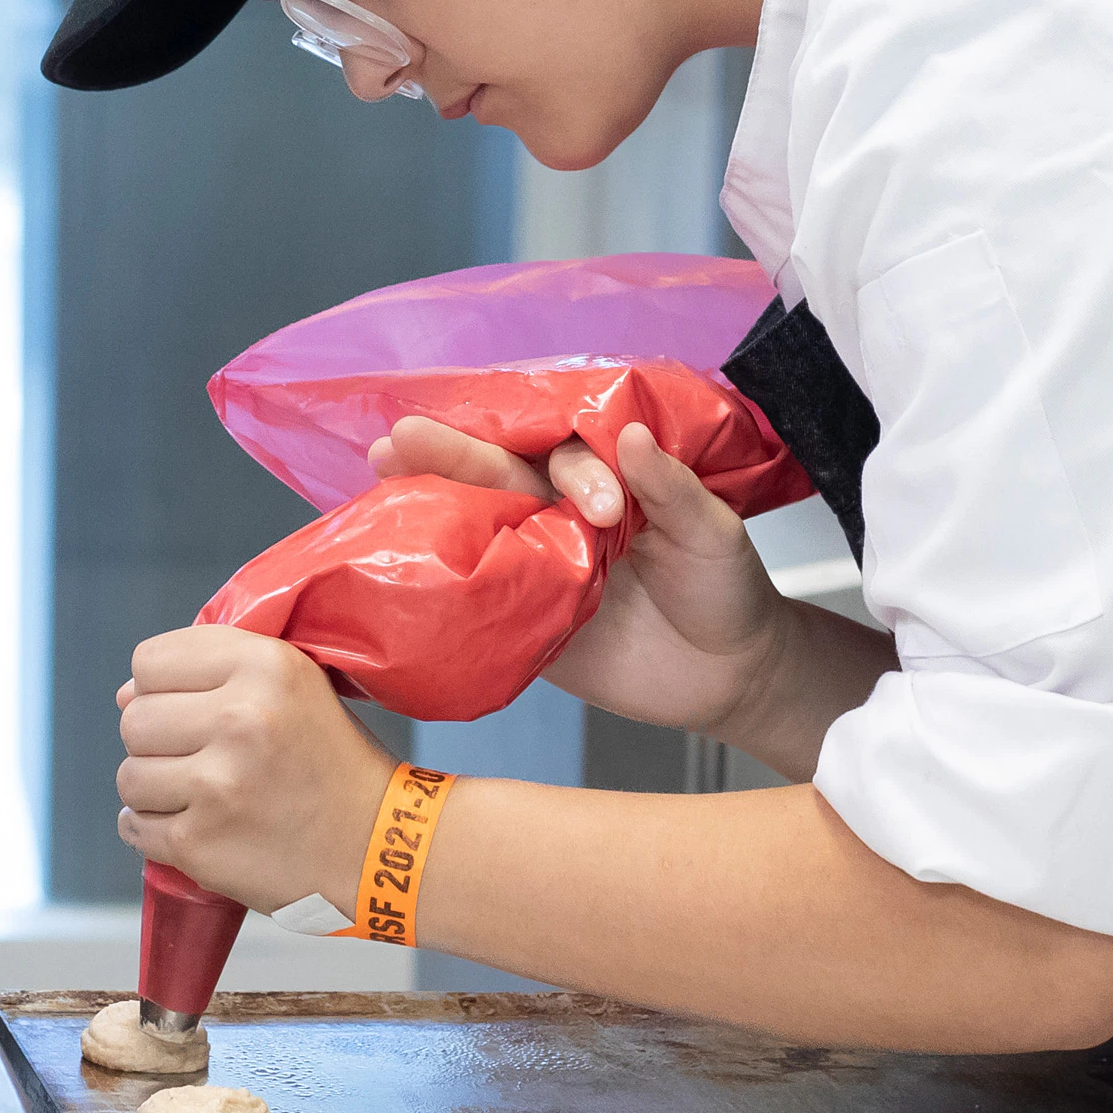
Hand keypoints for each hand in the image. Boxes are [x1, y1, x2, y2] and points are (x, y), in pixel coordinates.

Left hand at [114, 624, 389, 911]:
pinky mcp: (199, 843)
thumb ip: (218, 671)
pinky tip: (194, 824)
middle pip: (134, 719)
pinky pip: (134, 827)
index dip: (162, 685)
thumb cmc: (332, 760)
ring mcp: (216, 785)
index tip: (190, 706)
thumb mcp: (296, 684)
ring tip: (200, 793)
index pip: (151, 661)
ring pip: (128, 776)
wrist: (375, 845)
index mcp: (266, 667)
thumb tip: (125, 694)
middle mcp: (239, 718)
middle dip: (157, 740)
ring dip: (154, 787)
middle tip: (200, 756)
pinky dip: (153, 829)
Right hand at [372, 414, 786, 739]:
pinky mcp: (528, 621)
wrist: (730, 676)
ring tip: (382, 468)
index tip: (606, 507)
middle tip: (404, 436)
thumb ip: (670, 487)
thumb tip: (629, 436)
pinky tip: (397, 561)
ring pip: (478, 526)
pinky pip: (481, 598)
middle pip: (501, 476)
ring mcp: (540, 566)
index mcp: (607, 483)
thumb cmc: (727, 590)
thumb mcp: (713, 532)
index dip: (575, 473)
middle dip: (453, 455)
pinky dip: (439, 580)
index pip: (569, 458)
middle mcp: (563, 516)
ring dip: (431, 499)